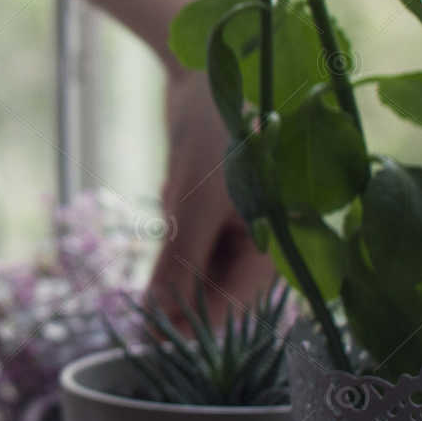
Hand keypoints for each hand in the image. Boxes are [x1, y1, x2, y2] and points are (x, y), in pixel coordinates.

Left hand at [145, 70, 276, 326]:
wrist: (202, 79)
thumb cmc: (212, 137)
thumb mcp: (194, 206)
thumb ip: (180, 266)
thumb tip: (158, 317)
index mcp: (279, 242)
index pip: (240, 304)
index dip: (198, 325)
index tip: (157, 341)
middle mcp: (264, 239)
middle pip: (217, 290)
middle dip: (180, 298)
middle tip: (142, 322)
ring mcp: (238, 226)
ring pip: (197, 268)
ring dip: (173, 264)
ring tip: (164, 238)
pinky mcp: (214, 212)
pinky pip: (189, 242)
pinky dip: (172, 239)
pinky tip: (171, 202)